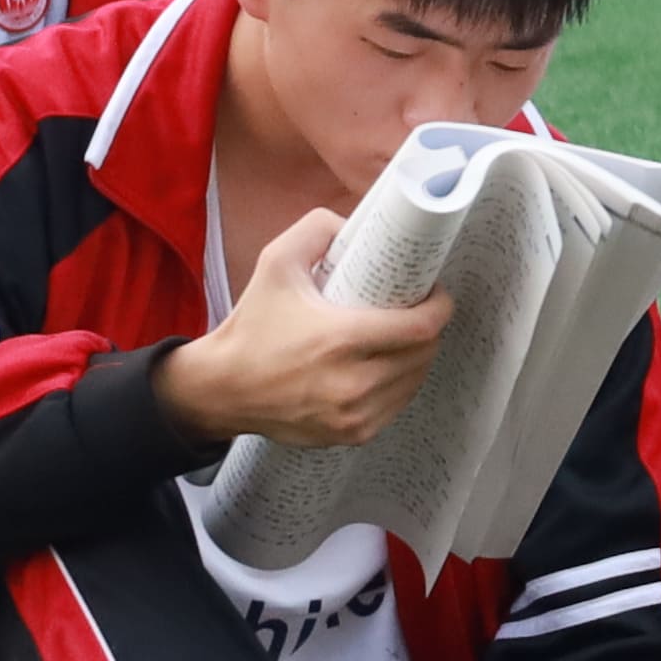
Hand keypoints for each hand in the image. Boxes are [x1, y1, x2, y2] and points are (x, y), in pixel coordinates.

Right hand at [154, 212, 447, 449]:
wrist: (222, 389)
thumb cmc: (253, 326)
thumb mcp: (276, 263)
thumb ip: (317, 229)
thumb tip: (355, 225)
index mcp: (340, 340)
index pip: (421, 328)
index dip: (438, 307)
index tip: (433, 292)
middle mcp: (352, 384)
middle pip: (424, 354)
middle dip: (429, 329)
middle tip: (416, 310)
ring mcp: (353, 417)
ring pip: (414, 382)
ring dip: (417, 357)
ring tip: (403, 336)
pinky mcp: (350, 435)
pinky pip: (395, 406)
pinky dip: (398, 384)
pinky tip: (386, 366)